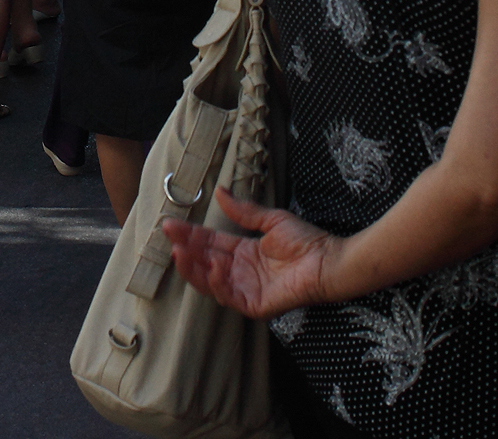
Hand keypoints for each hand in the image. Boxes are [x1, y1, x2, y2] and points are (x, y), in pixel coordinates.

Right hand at [161, 186, 342, 320]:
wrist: (328, 261)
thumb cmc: (306, 242)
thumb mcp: (271, 220)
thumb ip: (243, 211)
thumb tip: (220, 192)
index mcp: (244, 253)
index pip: (211, 243)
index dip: (191, 234)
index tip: (170, 224)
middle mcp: (241, 272)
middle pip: (205, 261)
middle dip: (186, 248)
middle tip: (169, 236)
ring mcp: (246, 289)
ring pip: (211, 281)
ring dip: (194, 267)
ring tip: (180, 251)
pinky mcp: (255, 305)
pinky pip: (229, 296)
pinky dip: (216, 283)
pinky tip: (210, 266)